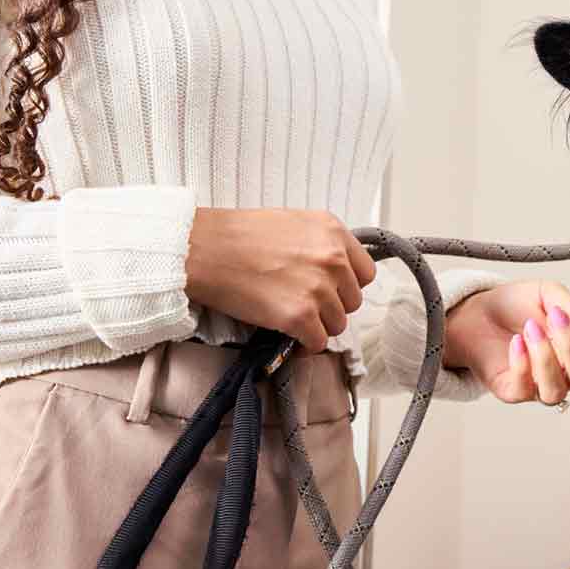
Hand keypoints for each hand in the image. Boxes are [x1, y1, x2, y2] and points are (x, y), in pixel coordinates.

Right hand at [185, 208, 376, 353]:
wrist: (204, 250)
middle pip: (353, 300)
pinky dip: (306, 344)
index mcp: (333, 232)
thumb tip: (334, 272)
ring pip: (337, 324)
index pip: (365, 272)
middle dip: (332, 307)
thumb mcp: (293, 224)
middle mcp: (333, 259)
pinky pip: (318, 342)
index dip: (348, 286)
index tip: (333, 291)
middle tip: (306, 306)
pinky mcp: (300, 315)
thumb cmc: (238, 236)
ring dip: (318, 326)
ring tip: (293, 319)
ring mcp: (319, 288)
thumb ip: (321, 245)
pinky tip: (291, 336)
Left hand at [442, 281, 569, 404]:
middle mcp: (566, 375)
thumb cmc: (518, 305)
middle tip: (555, 316)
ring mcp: (539, 386)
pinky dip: (522, 364)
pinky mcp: (513, 391)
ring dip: (547, 358)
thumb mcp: (548, 293)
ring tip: (532, 327)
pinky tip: (517, 341)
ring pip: (556, 391)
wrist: (478, 311)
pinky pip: (524, 389)